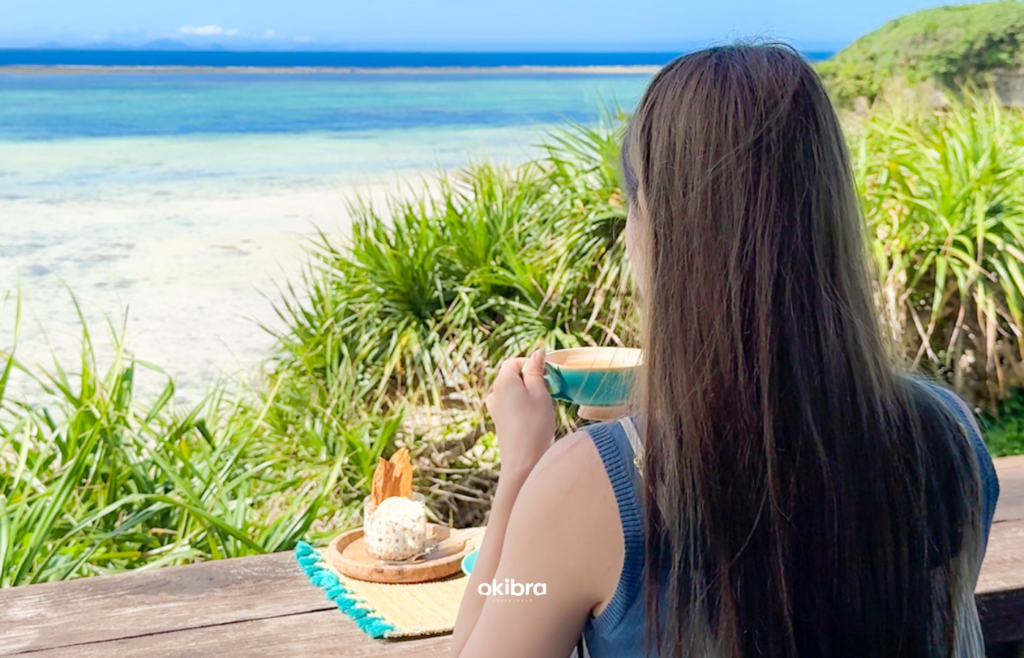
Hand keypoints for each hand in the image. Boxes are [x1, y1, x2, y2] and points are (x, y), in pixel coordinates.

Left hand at [486, 349, 555, 480]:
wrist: (523, 460)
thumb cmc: (534, 424)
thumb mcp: (540, 393)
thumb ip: (536, 371)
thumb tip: (537, 352)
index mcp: (502, 381)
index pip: (514, 362)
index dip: (530, 365)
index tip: (546, 376)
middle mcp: (494, 393)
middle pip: (512, 376)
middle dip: (530, 380)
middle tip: (547, 393)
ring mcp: (494, 408)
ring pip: (513, 391)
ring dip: (528, 394)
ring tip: (542, 408)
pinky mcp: (499, 421)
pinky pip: (511, 405)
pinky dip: (523, 406)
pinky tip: (534, 419)